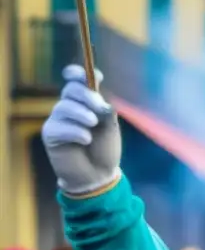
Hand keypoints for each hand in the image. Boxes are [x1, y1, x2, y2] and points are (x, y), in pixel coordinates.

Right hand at [41, 65, 121, 194]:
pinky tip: (86, 139)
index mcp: (85, 103)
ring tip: (93, 124)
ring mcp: (58, 120)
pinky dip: (75, 131)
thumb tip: (100, 101)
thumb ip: (105, 112)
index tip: (95, 76)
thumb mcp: (110, 128)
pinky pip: (59, 126)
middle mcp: (70, 108)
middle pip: (71, 90)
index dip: (81, 74)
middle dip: (86, 96)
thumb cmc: (105, 150)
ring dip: (81, 113)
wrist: (98, 175)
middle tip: (100, 108)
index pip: (77, 81)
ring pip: (64, 106)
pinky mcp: (50, 134)